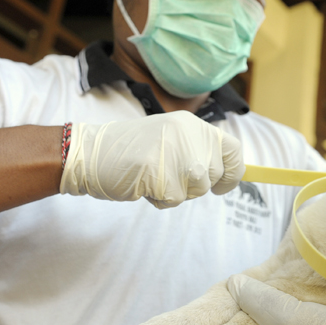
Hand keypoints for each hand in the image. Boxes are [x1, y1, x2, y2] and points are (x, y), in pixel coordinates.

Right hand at [60, 111, 243, 207]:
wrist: (91, 153)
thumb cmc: (131, 151)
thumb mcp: (170, 140)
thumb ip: (197, 151)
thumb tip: (228, 174)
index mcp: (192, 124)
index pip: (233, 149)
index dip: (234, 171)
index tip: (224, 185)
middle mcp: (189, 135)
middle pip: (215, 174)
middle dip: (196, 185)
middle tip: (168, 174)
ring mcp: (176, 154)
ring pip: (198, 189)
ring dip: (178, 192)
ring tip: (154, 176)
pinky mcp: (162, 174)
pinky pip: (174, 200)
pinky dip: (159, 200)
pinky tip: (143, 183)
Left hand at [222, 274, 325, 324]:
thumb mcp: (280, 312)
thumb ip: (251, 296)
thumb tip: (232, 284)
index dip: (225, 316)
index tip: (232, 293)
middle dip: (250, 313)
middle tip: (255, 289)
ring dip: (270, 317)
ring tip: (277, 295)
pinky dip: (287, 324)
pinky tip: (295, 308)